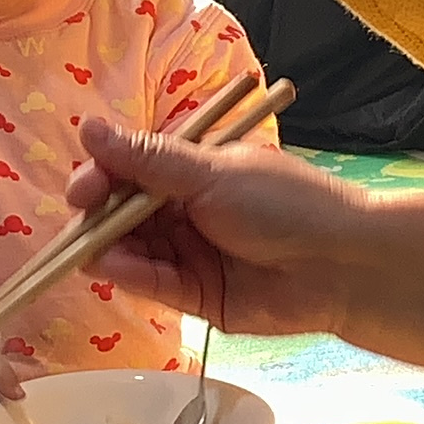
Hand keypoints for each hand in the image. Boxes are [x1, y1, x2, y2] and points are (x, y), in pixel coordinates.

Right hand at [64, 122, 423, 382]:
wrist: (342, 264)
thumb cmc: (284, 204)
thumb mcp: (211, 173)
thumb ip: (147, 160)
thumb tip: (89, 127)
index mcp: (193, 170)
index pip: (130, 168)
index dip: (102, 176)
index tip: (83, 188)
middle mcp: (185, 209)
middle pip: (123, 211)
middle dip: (97, 214)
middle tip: (82, 218)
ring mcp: (189, 253)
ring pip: (131, 249)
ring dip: (108, 246)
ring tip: (93, 248)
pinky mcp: (195, 296)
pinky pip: (151, 283)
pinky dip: (128, 274)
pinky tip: (112, 266)